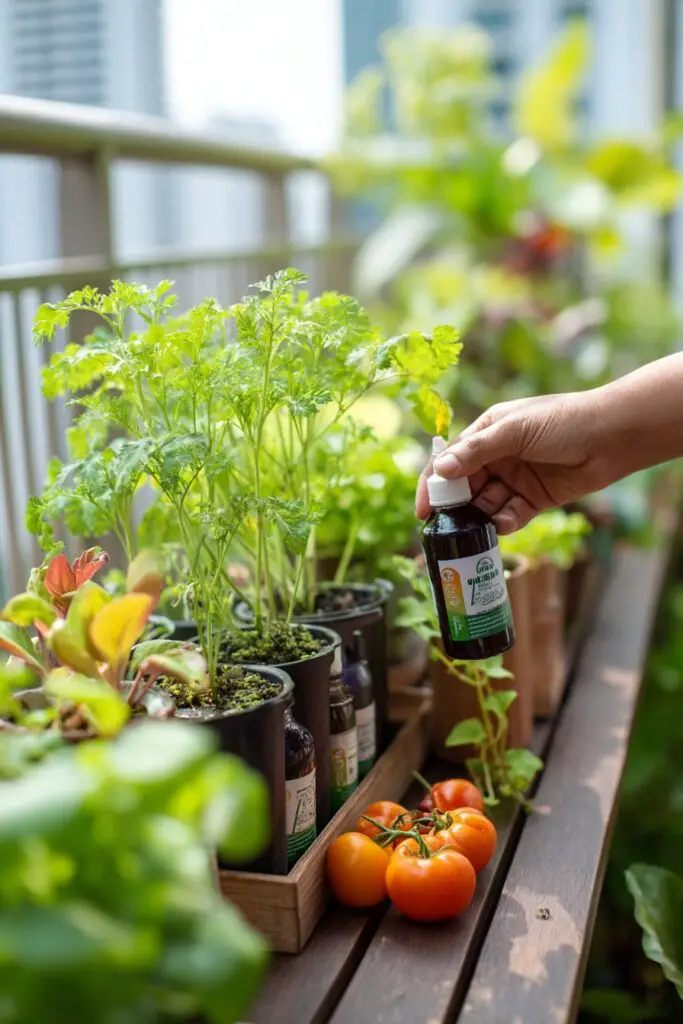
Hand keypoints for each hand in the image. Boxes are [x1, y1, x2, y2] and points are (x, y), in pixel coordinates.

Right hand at [416, 392, 609, 532]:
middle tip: (448, 528)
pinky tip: (505, 524)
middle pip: (464, 487)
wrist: (612, 436)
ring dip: (481, 517)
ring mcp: (515, 478)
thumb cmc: (563, 421)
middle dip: (456, 507)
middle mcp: (497, 457)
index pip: (449, 460)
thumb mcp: (515, 431)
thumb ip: (477, 452)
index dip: (433, 485)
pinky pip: (511, 515)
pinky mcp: (534, 498)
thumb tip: (440, 469)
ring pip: (486, 504)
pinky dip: (505, 522)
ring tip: (479, 527)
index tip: (423, 511)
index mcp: (487, 433)